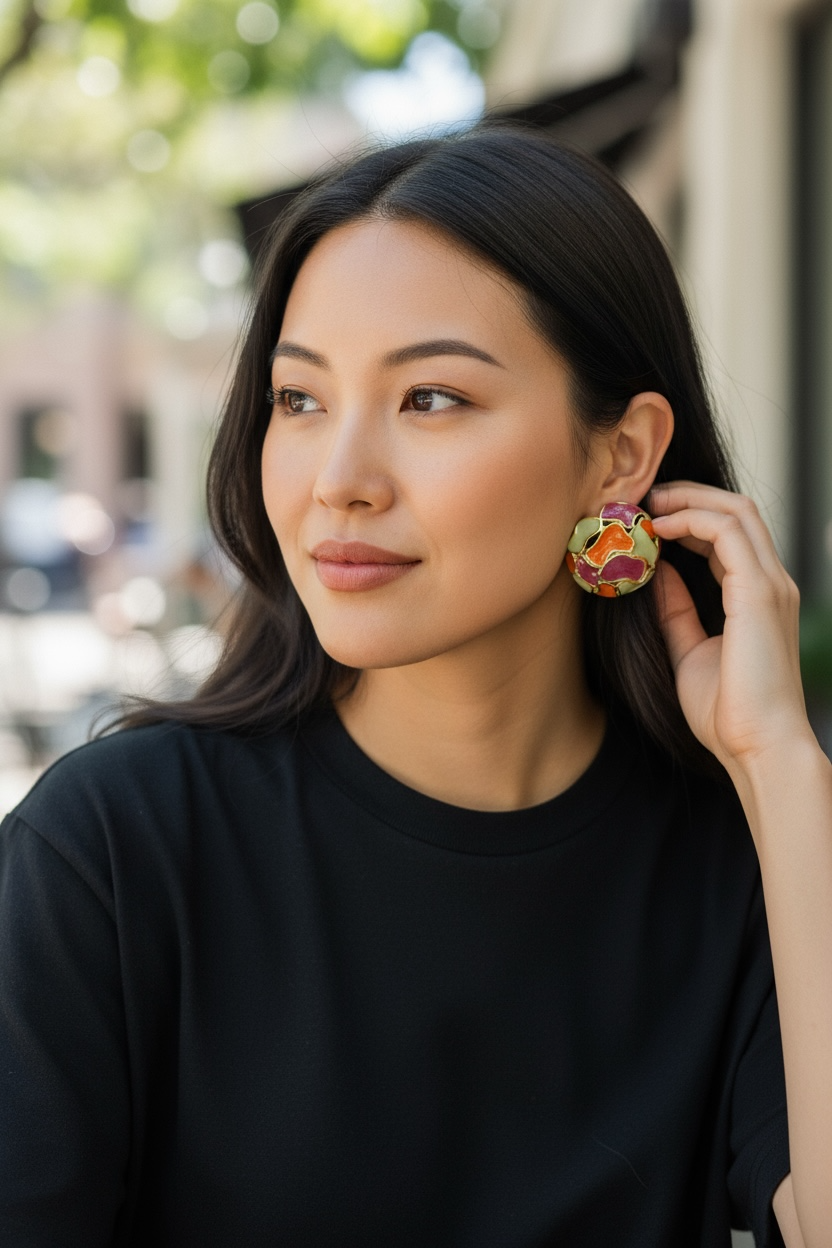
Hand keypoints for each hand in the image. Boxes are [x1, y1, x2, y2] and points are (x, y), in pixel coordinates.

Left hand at [648, 482, 808, 773]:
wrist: (757, 746)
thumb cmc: (727, 713)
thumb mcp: (689, 652)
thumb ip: (676, 611)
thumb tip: (657, 572)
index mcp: (758, 598)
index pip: (730, 536)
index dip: (689, 518)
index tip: (647, 519)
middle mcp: (772, 584)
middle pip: (737, 510)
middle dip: (689, 496)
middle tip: (644, 497)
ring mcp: (771, 585)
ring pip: (737, 511)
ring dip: (689, 499)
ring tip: (647, 504)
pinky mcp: (760, 592)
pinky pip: (728, 531)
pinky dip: (692, 519)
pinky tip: (659, 529)